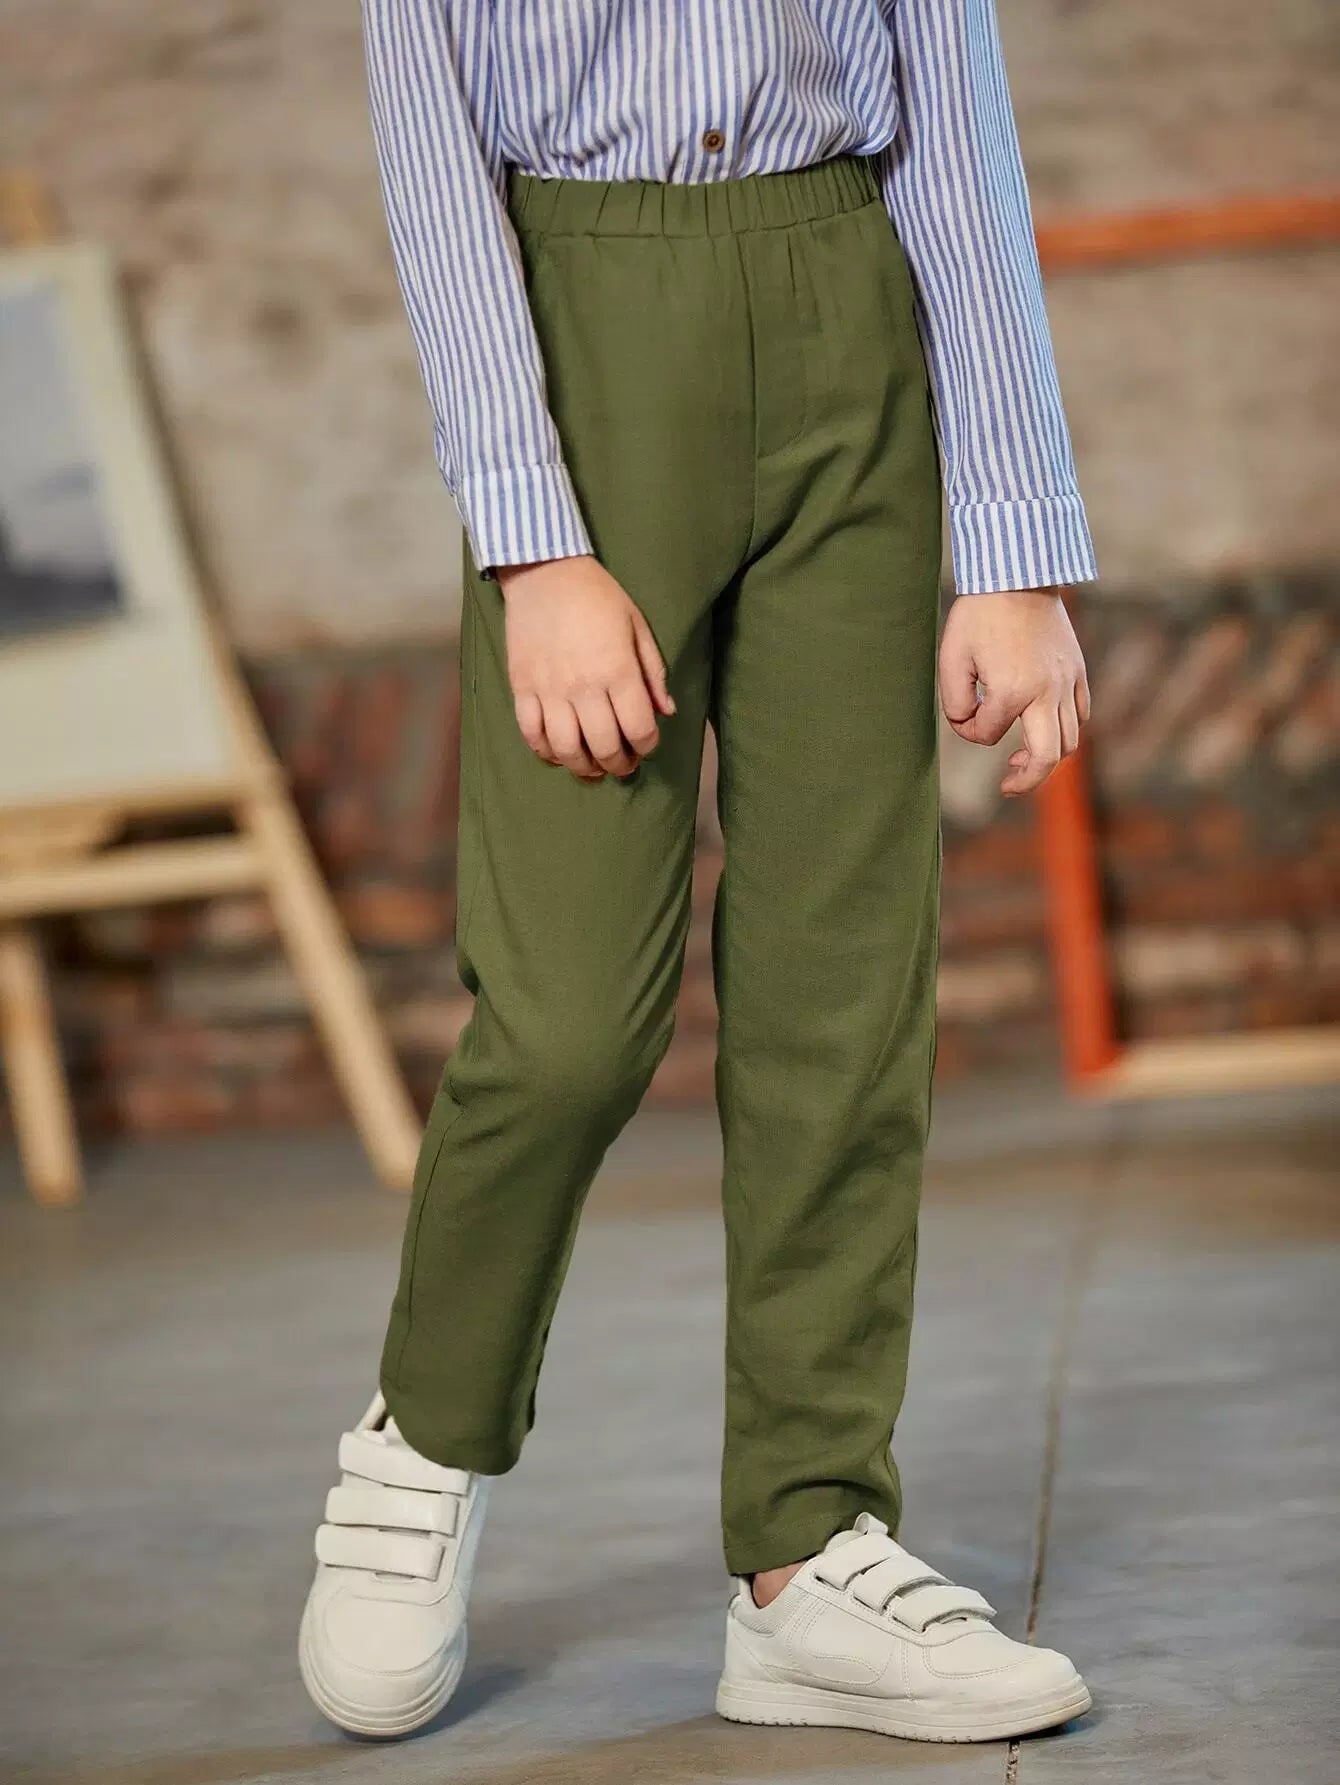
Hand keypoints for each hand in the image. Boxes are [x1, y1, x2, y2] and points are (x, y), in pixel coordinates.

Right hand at [497, 555, 674, 782]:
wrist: (544, 572)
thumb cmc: (597, 596)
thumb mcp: (637, 626)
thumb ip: (653, 672)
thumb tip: (665, 711)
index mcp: (617, 670)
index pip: (639, 728)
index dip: (647, 746)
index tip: (647, 745)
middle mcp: (584, 686)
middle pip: (604, 746)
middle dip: (619, 765)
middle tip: (624, 765)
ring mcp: (549, 690)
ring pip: (566, 749)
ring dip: (583, 767)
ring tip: (593, 768)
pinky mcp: (522, 687)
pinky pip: (531, 733)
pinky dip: (545, 751)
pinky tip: (558, 753)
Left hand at [938, 590, 1089, 796]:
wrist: (1019, 573)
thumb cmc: (979, 614)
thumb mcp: (952, 657)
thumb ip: (956, 701)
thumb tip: (970, 724)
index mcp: (1013, 691)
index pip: (988, 734)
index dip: (967, 729)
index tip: (959, 711)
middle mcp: (1047, 692)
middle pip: (1049, 758)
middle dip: (1027, 780)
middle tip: (1008, 787)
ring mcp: (1068, 682)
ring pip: (1071, 740)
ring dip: (1048, 757)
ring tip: (1023, 759)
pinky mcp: (1078, 670)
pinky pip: (1081, 714)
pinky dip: (1065, 729)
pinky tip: (1043, 725)